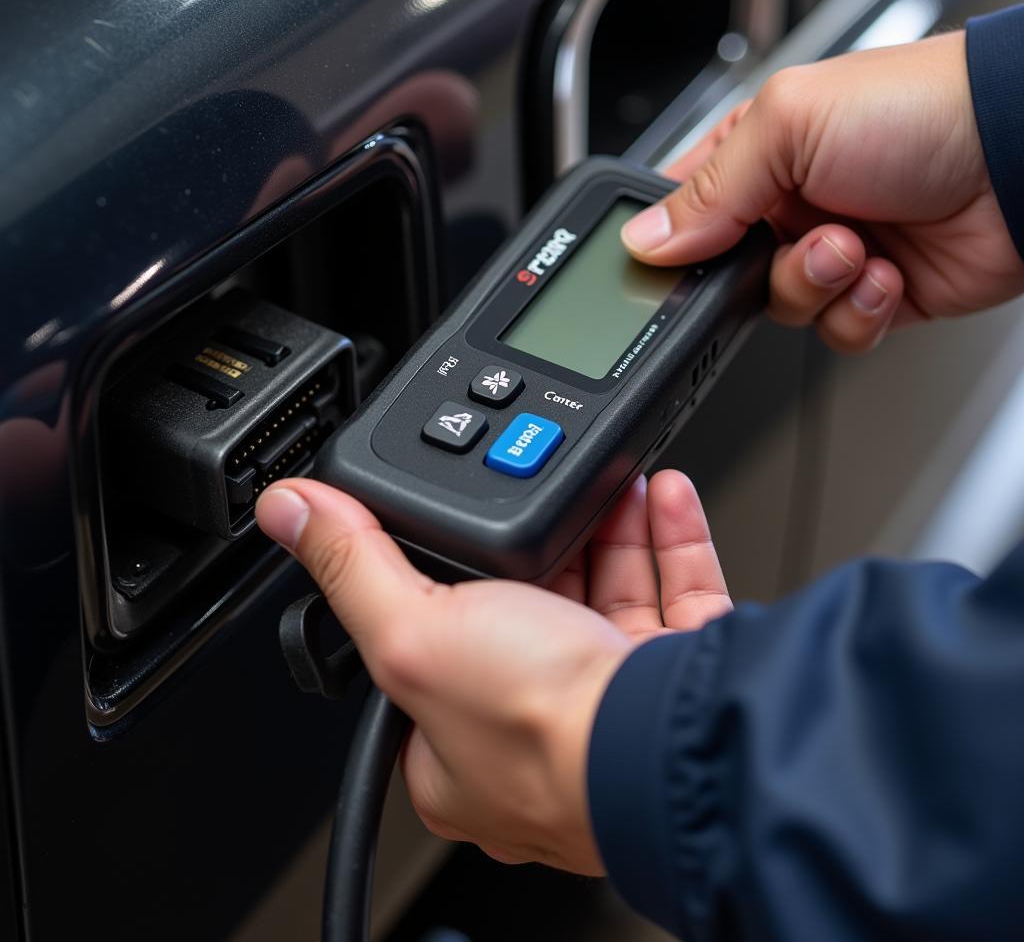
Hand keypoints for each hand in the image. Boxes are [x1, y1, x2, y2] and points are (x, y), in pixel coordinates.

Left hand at [255, 470, 729, 874]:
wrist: (675, 752)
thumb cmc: (543, 733)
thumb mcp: (416, 635)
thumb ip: (353, 568)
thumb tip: (290, 513)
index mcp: (453, 741)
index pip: (435, 637)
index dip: (444, 574)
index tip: (461, 523)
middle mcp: (535, 727)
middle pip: (531, 605)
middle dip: (542, 538)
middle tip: (546, 486)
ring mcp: (608, 704)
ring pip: (607, 592)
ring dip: (612, 528)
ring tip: (613, 480)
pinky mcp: (673, 680)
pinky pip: (674, 595)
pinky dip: (669, 541)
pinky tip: (664, 498)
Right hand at [621, 32, 1023, 352]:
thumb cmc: (924, 110)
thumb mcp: (789, 126)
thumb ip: (708, 190)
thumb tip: (645, 241)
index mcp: (759, 155)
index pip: (686, 209)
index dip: (674, 242)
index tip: (674, 261)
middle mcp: (792, 207)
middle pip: (727, 277)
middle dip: (758, 270)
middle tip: (788, 241)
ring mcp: (834, 254)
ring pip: (780, 311)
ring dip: (815, 286)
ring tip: (854, 247)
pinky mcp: (874, 296)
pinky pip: (835, 334)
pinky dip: (859, 312)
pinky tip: (886, 273)